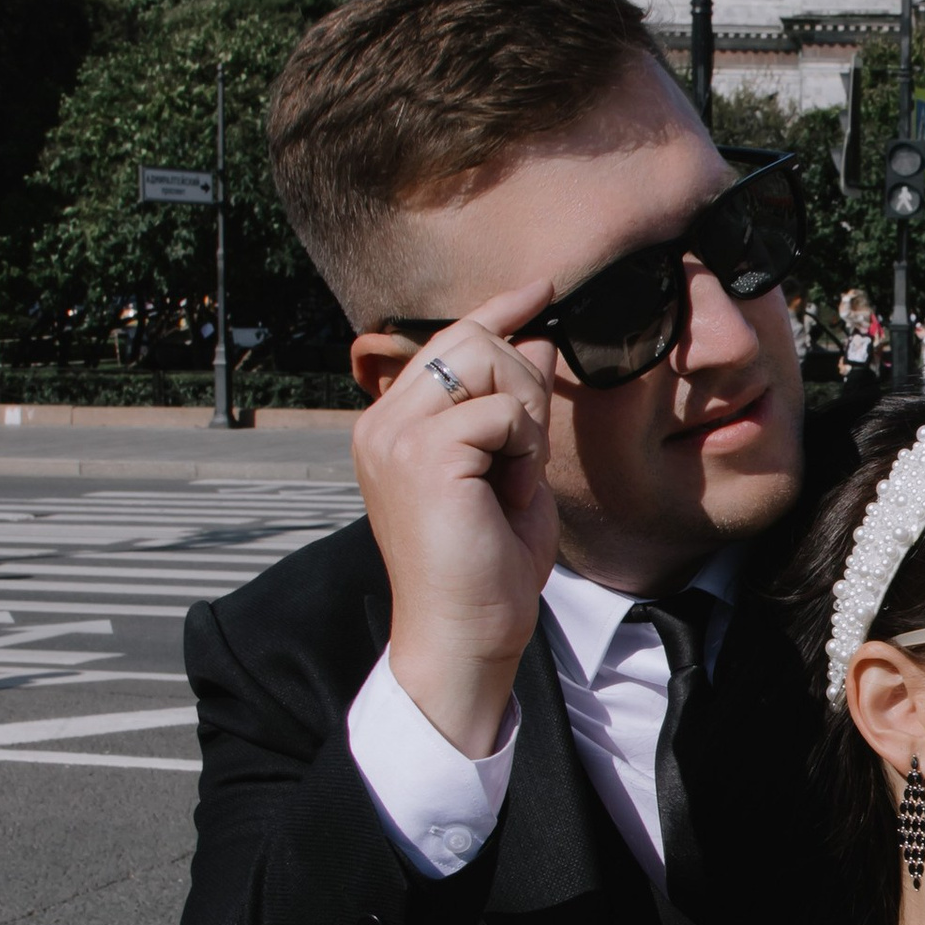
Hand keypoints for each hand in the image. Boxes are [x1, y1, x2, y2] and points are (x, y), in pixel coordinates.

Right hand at [354, 287, 560, 756]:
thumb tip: (536, 337)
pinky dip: (522, 450)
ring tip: (511, 480)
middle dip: (522, 384)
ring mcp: (395, 435)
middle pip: (472, 340)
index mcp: (394, 426)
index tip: (542, 289)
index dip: (498, 310)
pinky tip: (508, 493)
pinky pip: (500, 411)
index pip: (449, 343)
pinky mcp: (422, 454)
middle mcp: (383, 423)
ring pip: (488, 364)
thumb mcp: (509, 470)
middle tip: (523, 456)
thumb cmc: (489, 566)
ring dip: (523, 419)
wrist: (466, 635)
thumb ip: (514, 408)